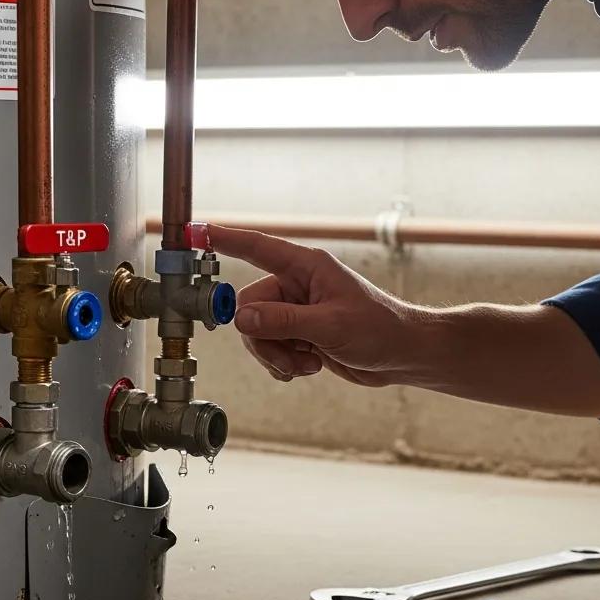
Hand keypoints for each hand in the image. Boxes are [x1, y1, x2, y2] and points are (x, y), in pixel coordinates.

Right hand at [207, 225, 416, 386]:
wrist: (402, 356)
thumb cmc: (380, 329)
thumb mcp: (330, 326)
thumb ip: (283, 322)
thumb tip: (242, 319)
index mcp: (306, 267)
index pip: (257, 248)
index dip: (225, 239)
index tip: (196, 231)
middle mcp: (297, 285)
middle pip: (249, 308)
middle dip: (265, 339)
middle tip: (292, 356)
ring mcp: (296, 311)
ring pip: (257, 333)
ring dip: (276, 355)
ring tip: (307, 364)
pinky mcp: (299, 334)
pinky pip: (270, 348)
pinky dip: (283, 363)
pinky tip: (308, 367)